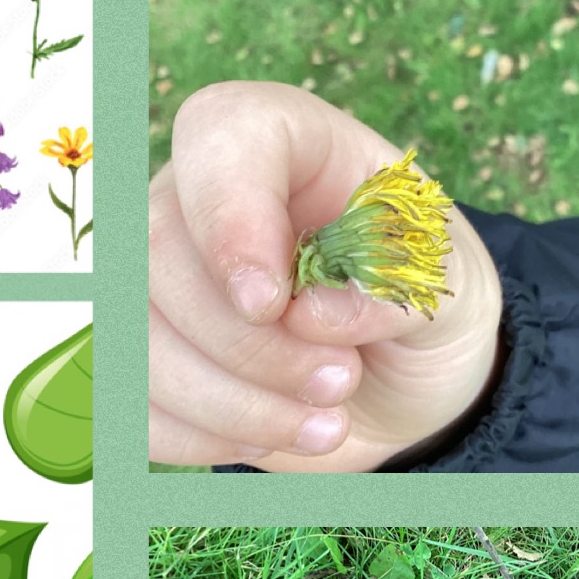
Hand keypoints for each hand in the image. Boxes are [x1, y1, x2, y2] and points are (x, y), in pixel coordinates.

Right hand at [150, 81, 503, 469]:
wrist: (398, 375)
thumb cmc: (415, 297)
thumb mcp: (445, 280)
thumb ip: (395, 281)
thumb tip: (314, 313)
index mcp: (279, 142)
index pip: (217, 137)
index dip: (229, 218)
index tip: (270, 304)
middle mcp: (195, 200)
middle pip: (158, 257)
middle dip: (249, 347)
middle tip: (339, 381)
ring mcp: (157, 284)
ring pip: (137, 343)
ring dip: (231, 406)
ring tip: (324, 424)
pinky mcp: (145, 361)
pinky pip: (132, 409)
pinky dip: (202, 440)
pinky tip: (268, 438)